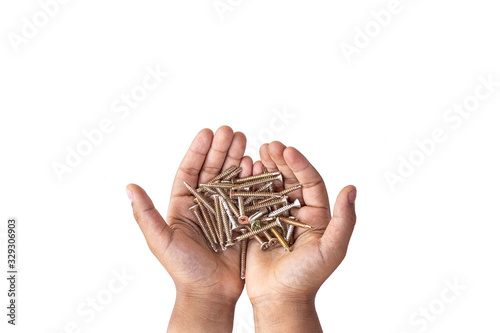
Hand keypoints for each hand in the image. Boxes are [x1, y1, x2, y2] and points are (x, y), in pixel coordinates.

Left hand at [126, 126, 251, 332]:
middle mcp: (203, 204)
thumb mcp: (160, 241)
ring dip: (237, 158)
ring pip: (230, 178)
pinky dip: (252, 179)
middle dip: (221, 149)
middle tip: (231, 130)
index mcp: (182, 205)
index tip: (207, 132)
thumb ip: (146, 214)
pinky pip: (246, 195)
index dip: (198, 151)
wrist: (210, 293)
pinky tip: (255, 164)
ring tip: (245, 140)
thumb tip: (129, 186)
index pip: (189, 171)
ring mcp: (224, 210)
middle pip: (212, 170)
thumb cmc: (183, 270)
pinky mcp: (242, 219)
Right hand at [245, 142, 356, 332]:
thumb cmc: (307, 278)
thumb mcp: (331, 249)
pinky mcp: (257, 223)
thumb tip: (352, 188)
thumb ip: (344, 220)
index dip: (300, 164)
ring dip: (265, 168)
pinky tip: (245, 171)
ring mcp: (276, 216)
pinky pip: (254, 199)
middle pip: (290, 179)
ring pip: (271, 186)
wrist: (279, 299)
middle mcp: (297, 212)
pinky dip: (249, 184)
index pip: (310, 182)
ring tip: (257, 152)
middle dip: (281, 160)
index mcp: (317, 215)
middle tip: (269, 144)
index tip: (288, 150)